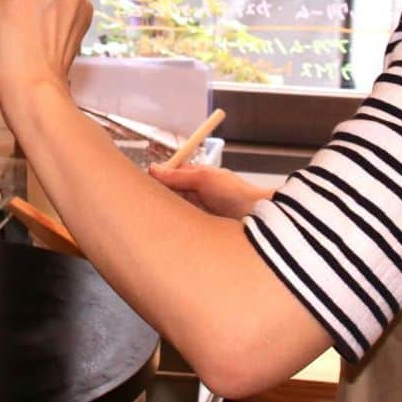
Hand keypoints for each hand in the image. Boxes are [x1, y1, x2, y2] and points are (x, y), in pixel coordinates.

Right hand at [149, 163, 271, 220]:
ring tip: (156, 220)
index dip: (156, 181)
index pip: (169, 176)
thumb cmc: (235, 194)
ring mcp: (197, 212)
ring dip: (169, 216)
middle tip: (147, 207)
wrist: (257, 218)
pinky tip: (171, 232)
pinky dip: (177, 228)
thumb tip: (153, 169)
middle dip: (160, 200)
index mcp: (197, 178)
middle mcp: (196, 194)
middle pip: (169, 195)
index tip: (144, 187)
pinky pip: (182, 227)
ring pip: (174, 213)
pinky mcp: (200, 229)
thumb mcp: (204, 179)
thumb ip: (178, 175)